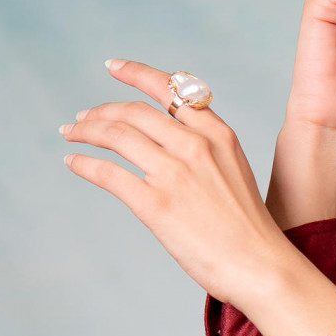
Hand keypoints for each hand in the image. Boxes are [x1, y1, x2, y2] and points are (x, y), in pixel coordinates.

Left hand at [64, 61, 335, 335]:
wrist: (264, 268)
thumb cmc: (251, 231)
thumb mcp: (235, 173)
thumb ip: (206, 153)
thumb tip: (168, 147)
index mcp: (218, 134)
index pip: (169, 89)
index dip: (135, 73)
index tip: (112, 67)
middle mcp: (195, 146)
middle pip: (134, 112)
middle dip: (101, 111)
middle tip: (83, 118)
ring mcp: (175, 174)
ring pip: (116, 135)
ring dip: (86, 131)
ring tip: (72, 134)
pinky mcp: (157, 205)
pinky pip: (108, 173)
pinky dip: (85, 164)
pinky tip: (74, 163)